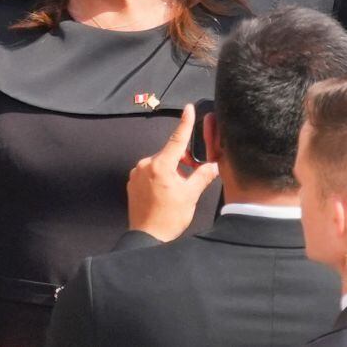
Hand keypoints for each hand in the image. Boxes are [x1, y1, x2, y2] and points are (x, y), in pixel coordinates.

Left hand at [126, 103, 219, 241]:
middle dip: (182, 160)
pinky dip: (160, 177)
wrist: (147, 237)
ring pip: (159, 164)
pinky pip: (149, 173)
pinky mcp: (132, 182)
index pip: (176, 140)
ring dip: (171, 170)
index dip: (185, 123)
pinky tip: (166, 192)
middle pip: (169, 154)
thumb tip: (214, 165)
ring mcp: (136, 174)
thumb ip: (202, 175)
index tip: (188, 108)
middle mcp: (145, 165)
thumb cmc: (169, 217)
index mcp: (160, 166)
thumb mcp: (190, 195)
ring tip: (178, 189)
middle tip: (193, 172)